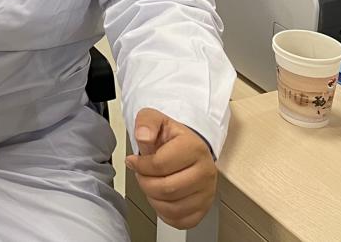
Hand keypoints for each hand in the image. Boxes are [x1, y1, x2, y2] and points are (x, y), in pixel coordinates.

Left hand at [125, 108, 216, 229]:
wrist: (187, 146)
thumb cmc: (171, 136)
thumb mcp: (155, 119)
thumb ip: (146, 123)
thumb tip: (143, 136)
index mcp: (194, 148)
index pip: (160, 165)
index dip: (140, 165)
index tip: (133, 161)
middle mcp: (205, 171)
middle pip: (166, 189)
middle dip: (145, 183)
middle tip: (141, 174)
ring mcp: (207, 192)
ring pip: (173, 208)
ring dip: (153, 198)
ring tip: (150, 184)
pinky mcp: (204, 207)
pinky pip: (181, 221)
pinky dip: (165, 213)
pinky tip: (160, 198)